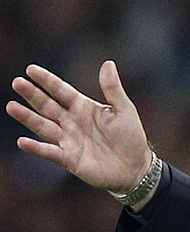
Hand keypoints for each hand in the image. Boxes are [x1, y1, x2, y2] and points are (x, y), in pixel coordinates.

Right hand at [6, 61, 151, 192]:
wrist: (135, 167)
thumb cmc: (130, 137)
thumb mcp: (124, 110)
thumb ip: (113, 88)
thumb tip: (108, 63)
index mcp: (82, 107)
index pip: (61, 91)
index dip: (47, 80)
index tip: (31, 69)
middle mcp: (71, 122)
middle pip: (47, 106)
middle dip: (32, 95)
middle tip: (17, 83)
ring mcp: (68, 140)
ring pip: (43, 126)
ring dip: (27, 118)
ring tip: (11, 106)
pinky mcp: (69, 159)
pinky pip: (49, 152)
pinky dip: (36, 148)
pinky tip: (23, 141)